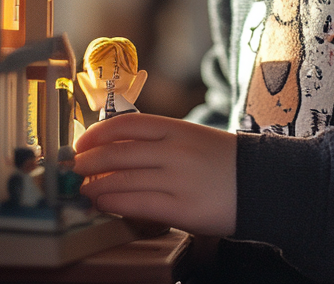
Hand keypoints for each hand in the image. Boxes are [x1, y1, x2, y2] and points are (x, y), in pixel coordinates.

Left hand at [74, 113, 236, 236]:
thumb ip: (158, 142)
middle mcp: (174, 150)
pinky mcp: (182, 208)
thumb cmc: (220, 161)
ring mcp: (177, 179)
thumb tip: (116, 150)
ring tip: (83, 189)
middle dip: (89, 160)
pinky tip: (102, 203)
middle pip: (119, 152)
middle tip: (74, 166)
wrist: (259, 183)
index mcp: (176, 129)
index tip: (82, 141)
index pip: (128, 124)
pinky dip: (114, 202)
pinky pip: (138, 204)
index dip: (98, 132)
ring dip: (96, 184)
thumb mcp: (191, 139)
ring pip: (124, 180)